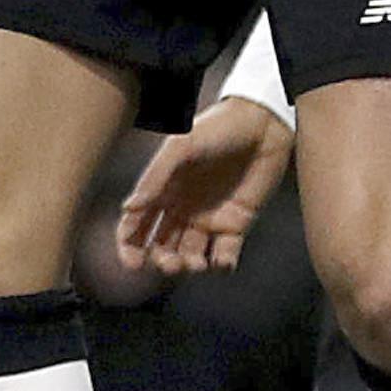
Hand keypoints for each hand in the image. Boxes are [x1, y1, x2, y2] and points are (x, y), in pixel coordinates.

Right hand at [116, 97, 293, 275]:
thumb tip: (128, 208)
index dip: (129, 246)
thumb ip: (155, 176)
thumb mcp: (180, 146)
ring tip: (196, 264)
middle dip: (161, 261)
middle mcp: (182, 207)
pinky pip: (225, 253)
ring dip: (188, 266)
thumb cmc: (217, 128)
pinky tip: (221, 261)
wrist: (262, 124)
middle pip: (161, 245)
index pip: (137, 225)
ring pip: (190, 254)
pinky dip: (221, 264)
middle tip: (170, 264)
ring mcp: (209, 217)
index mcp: (163, 190)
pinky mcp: (236, 223)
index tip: (133, 262)